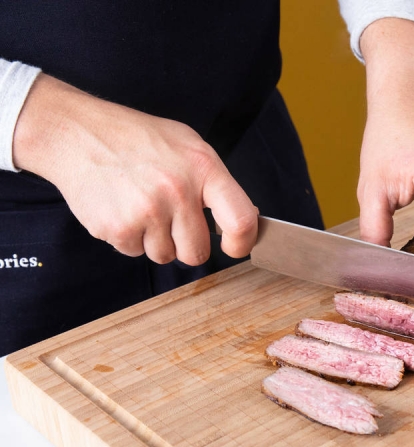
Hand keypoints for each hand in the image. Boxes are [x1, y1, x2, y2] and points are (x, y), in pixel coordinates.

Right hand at [12, 74, 257, 264]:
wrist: (77, 134)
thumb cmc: (138, 140)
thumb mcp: (188, 146)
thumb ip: (218, 183)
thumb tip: (246, 218)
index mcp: (203, 169)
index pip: (241, 220)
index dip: (242, 243)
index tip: (233, 246)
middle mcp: (178, 192)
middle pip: (197, 253)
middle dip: (186, 244)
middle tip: (170, 220)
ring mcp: (147, 212)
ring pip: (165, 256)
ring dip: (155, 240)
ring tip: (141, 206)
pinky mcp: (118, 228)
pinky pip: (135, 253)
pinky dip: (129, 238)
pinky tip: (122, 208)